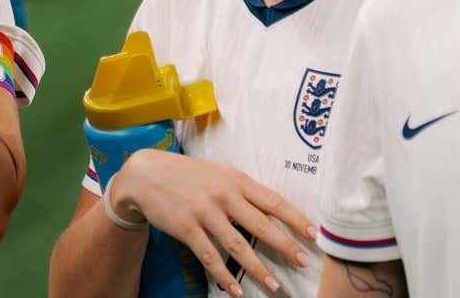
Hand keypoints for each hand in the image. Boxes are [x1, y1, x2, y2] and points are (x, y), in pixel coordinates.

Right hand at [114, 149, 316, 296]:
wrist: (145, 174)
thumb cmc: (186, 174)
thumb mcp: (218, 173)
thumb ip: (242, 189)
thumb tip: (272, 208)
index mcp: (235, 179)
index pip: (273, 201)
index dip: (296, 219)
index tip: (314, 235)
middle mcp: (222, 195)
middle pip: (260, 225)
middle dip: (285, 246)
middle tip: (304, 262)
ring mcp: (204, 212)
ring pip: (237, 246)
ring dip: (257, 268)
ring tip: (274, 286)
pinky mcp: (186, 228)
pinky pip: (209, 256)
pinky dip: (223, 275)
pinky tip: (235, 290)